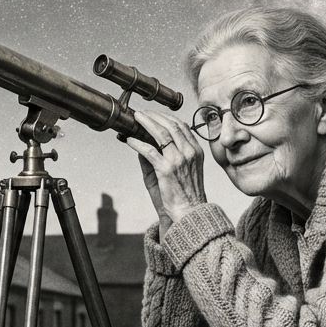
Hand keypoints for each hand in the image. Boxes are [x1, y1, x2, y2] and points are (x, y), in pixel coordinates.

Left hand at [125, 110, 205, 236]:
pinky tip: (130, 140)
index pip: (181, 126)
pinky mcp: (166, 169)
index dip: (165, 117)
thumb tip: (143, 144)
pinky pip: (149, 151)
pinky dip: (137, 143)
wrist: (189, 212)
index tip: (153, 114)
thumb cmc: (183, 194)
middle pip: (171, 125)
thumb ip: (163, 155)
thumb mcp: (178, 170)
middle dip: (155, 116)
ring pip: (161, 133)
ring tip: (135, 119)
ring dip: (146, 123)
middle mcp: (189, 152)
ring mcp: (179, 160)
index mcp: (195, 151)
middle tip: (141, 113)